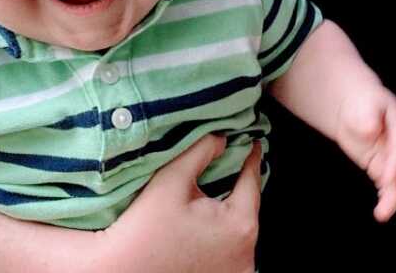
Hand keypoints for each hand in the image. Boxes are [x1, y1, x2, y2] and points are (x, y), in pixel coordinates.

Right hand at [102, 133, 259, 272]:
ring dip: (229, 212)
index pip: (252, 180)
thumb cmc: (143, 231)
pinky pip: (229, 250)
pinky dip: (221, 235)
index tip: (251, 140)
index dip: (250, 156)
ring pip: (237, 230)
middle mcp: (246, 256)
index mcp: (239, 226)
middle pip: (247, 207)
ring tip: (215, 191)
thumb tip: (221, 139)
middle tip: (230, 161)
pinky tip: (205, 224)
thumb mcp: (172, 179)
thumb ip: (202, 150)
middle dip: (238, 184)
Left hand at [334, 88, 395, 220]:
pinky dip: (386, 198)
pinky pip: (389, 185)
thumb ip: (368, 116)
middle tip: (386, 206)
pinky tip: (380, 211)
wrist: (357, 104)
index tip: (385, 179)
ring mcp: (394, 157)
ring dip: (393, 198)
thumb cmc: (363, 101)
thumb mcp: (366, 103)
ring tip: (381, 214)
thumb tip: (371, 130)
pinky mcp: (383, 167)